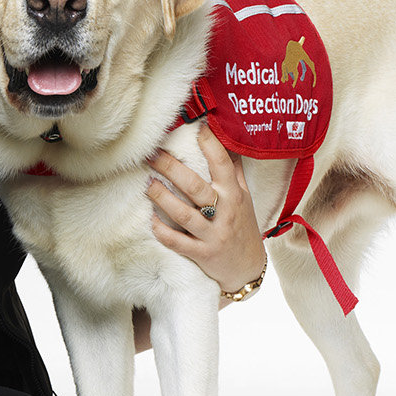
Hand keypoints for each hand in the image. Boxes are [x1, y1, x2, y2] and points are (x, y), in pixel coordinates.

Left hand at [145, 124, 265, 295]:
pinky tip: (150, 220)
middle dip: (171, 168)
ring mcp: (213, 234)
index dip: (209, 143)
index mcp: (234, 194)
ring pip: (184, 214)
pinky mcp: (202, 254)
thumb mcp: (244, 199)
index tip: (194, 125)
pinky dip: (163, 231)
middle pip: (195, 186)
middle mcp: (224, 212)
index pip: (222, 163)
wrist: (248, 270)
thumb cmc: (243, 228)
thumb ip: (234, 172)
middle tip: (151, 153)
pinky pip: (178, 242)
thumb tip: (229, 142)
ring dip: (162, 197)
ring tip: (147, 183)